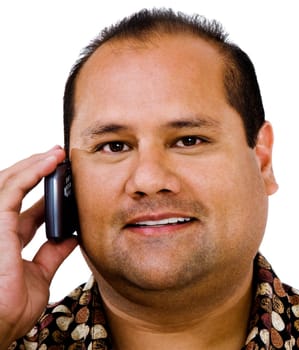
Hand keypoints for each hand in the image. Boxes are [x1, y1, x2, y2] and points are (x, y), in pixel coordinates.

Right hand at [0, 147, 77, 346]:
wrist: (0, 327)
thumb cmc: (11, 308)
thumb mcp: (40, 274)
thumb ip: (53, 253)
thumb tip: (71, 236)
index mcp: (8, 240)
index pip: (26, 207)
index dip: (44, 190)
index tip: (65, 178)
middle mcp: (0, 228)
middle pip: (15, 189)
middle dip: (37, 170)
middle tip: (60, 157)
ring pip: (10, 183)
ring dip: (34, 165)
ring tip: (57, 153)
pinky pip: (11, 191)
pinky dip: (30, 173)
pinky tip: (49, 163)